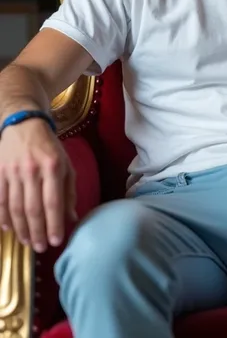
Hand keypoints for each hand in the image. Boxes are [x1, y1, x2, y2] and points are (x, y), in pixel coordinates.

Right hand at [0, 118, 76, 251]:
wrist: (23, 125)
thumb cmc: (49, 148)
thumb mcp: (66, 164)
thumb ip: (69, 191)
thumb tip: (71, 218)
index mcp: (53, 167)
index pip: (53, 202)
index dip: (54, 224)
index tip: (56, 241)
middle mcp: (32, 170)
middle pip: (33, 209)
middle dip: (37, 232)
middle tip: (41, 248)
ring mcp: (13, 172)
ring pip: (15, 207)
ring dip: (21, 229)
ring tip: (27, 242)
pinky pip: (0, 200)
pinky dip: (3, 217)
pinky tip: (8, 229)